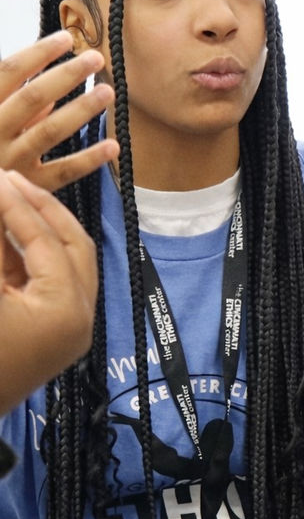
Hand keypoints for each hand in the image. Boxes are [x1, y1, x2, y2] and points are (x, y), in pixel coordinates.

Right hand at [0, 32, 117, 189]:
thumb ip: (10, 101)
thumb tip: (50, 95)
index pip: (7, 73)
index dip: (37, 54)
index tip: (65, 38)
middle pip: (32, 98)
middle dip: (66, 76)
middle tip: (96, 58)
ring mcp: (10, 161)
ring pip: (50, 131)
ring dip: (81, 110)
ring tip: (108, 92)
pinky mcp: (30, 186)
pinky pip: (62, 172)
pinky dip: (88, 159)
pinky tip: (114, 145)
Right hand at [0, 170, 98, 412]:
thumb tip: (0, 195)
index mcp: (65, 310)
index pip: (46, 242)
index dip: (17, 205)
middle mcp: (80, 320)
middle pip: (72, 247)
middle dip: (44, 210)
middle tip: (11, 180)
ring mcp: (70, 331)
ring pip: (66, 265)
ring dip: (39, 232)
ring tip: (8, 200)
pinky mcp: (54, 338)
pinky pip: (52, 286)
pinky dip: (31, 259)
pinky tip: (6, 233)